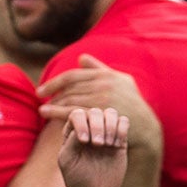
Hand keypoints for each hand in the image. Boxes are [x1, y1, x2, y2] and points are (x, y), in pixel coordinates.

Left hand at [41, 56, 161, 150]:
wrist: (145, 128)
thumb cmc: (131, 104)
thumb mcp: (120, 82)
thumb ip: (99, 69)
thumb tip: (81, 58)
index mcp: (106, 75)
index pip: (74, 76)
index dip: (55, 81)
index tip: (43, 89)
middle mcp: (104, 85)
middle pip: (70, 88)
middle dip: (53, 93)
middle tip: (41, 98)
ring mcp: (102, 100)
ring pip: (70, 99)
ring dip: (53, 104)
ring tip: (42, 110)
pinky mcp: (100, 115)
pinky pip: (73, 112)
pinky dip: (56, 112)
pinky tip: (46, 114)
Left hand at [55, 106, 130, 186]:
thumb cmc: (77, 179)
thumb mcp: (67, 160)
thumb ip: (71, 140)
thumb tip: (84, 123)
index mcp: (72, 131)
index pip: (77, 113)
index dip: (82, 123)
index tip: (84, 142)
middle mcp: (89, 129)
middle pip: (95, 111)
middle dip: (97, 125)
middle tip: (98, 145)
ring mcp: (105, 133)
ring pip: (111, 112)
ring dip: (110, 125)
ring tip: (108, 145)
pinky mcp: (120, 140)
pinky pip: (124, 122)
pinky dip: (121, 129)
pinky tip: (116, 145)